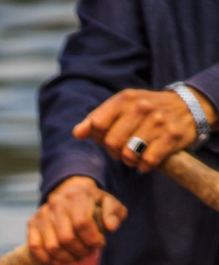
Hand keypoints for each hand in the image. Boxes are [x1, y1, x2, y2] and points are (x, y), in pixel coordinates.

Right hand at [27, 176, 126, 264]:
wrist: (70, 193)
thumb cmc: (92, 203)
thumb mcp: (109, 203)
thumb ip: (115, 213)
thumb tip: (110, 227)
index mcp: (77, 196)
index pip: (82, 224)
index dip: (92, 240)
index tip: (100, 244)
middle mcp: (57, 203)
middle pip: (67, 238)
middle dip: (81, 252)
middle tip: (88, 253)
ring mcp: (43, 213)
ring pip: (52, 247)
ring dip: (67, 259)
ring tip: (77, 258)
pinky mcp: (32, 222)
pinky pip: (35, 247)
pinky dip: (47, 259)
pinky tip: (59, 261)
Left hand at [73, 86, 217, 172]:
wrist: (187, 107)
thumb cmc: (146, 111)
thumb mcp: (122, 108)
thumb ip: (97, 119)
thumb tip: (77, 133)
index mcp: (125, 99)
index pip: (97, 124)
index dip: (99, 136)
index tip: (108, 136)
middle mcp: (141, 107)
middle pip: (111, 143)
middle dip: (114, 151)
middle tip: (124, 149)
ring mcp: (157, 122)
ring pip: (128, 154)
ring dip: (129, 160)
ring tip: (136, 154)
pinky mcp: (171, 137)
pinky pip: (147, 162)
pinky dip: (144, 166)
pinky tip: (148, 159)